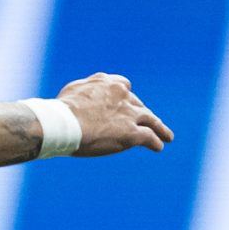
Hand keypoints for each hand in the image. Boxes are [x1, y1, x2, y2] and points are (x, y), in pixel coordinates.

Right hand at [57, 74, 172, 156]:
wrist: (64, 123)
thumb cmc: (61, 111)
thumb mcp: (73, 92)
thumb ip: (84, 92)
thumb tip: (82, 99)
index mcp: (107, 82)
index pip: (124, 86)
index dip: (126, 97)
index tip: (127, 102)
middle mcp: (122, 95)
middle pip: (138, 104)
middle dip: (141, 114)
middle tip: (147, 121)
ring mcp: (129, 115)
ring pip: (151, 120)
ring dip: (160, 128)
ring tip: (167, 136)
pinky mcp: (132, 133)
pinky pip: (150, 137)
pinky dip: (156, 142)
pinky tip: (159, 146)